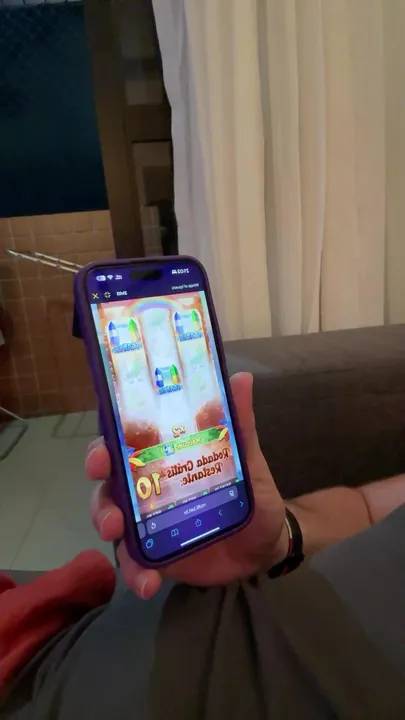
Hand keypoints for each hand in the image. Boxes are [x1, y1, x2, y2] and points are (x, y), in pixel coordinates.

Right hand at [86, 372, 286, 598]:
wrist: (268, 545)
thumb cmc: (254, 494)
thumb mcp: (250, 462)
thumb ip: (241, 426)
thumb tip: (241, 378)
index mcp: (164, 458)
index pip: (124, 447)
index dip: (104, 449)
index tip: (102, 457)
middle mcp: (148, 487)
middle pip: (109, 488)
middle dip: (102, 500)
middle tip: (112, 515)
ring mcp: (148, 523)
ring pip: (113, 524)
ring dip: (109, 535)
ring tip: (120, 545)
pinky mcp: (155, 555)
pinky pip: (134, 564)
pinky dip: (135, 575)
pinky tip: (147, 585)